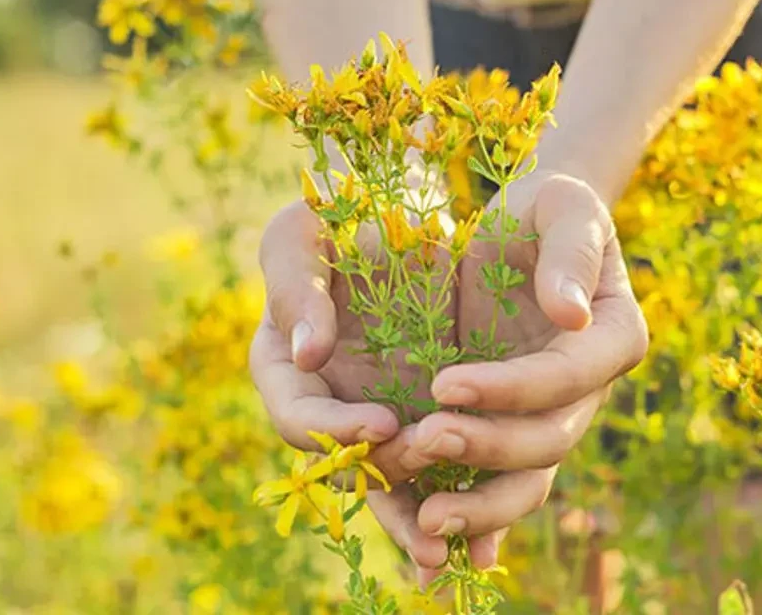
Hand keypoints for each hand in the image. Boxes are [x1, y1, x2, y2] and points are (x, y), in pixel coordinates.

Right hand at [250, 199, 454, 570]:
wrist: (402, 215)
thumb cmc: (338, 215)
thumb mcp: (303, 231)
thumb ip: (294, 285)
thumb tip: (307, 353)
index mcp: (282, 366)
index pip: (295, 415)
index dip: (332, 429)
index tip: (381, 423)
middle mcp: (325, 405)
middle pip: (342, 464)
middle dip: (381, 476)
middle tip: (428, 465)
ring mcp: (373, 418)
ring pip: (389, 485)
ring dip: (412, 519)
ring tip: (443, 545)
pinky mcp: (423, 422)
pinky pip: (435, 476)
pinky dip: (454, 508)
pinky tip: (479, 546)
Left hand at [369, 172, 648, 581]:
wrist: (523, 228)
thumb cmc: (548, 209)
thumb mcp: (564, 208)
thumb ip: (570, 255)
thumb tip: (571, 314)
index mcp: (613, 337)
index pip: (566, 377)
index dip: (511, 389)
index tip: (445, 383)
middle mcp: (589, 390)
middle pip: (548, 439)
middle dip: (488, 448)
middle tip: (424, 441)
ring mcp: (550, 416)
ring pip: (527, 480)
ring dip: (481, 504)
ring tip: (427, 520)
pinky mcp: (509, 427)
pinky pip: (493, 480)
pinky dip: (468, 512)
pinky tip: (427, 535)